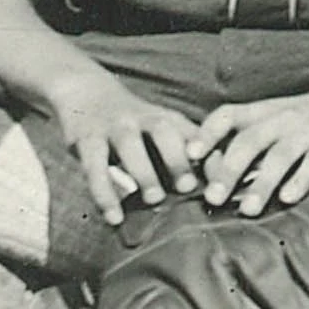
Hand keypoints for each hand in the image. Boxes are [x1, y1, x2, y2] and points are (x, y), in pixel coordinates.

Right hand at [34, 71, 201, 223]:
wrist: (85, 91)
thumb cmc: (133, 125)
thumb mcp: (159, 131)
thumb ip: (181, 156)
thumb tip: (211, 195)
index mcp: (166, 119)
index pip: (194, 134)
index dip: (210, 155)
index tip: (223, 181)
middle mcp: (142, 118)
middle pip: (163, 130)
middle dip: (176, 157)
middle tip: (187, 186)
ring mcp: (113, 127)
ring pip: (129, 144)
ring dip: (143, 172)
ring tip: (154, 199)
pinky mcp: (86, 140)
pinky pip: (94, 167)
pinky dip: (104, 193)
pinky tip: (114, 217)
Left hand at [171, 76, 308, 211]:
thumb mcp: (280, 119)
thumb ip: (254, 141)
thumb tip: (217, 176)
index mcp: (265, 112)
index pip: (228, 115)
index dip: (207, 133)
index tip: (191, 155)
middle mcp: (282, 119)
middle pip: (249, 141)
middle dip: (228, 170)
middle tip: (212, 197)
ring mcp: (308, 132)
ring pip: (279, 156)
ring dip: (261, 183)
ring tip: (247, 209)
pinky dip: (300, 180)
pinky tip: (288, 199)